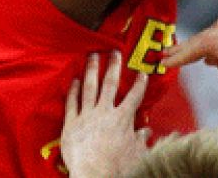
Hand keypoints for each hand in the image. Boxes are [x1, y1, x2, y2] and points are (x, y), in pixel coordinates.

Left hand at [60, 53, 150, 177]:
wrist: (93, 174)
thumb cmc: (116, 166)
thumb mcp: (136, 153)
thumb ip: (141, 139)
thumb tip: (146, 132)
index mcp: (123, 118)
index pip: (135, 96)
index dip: (140, 83)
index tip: (142, 72)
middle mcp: (105, 112)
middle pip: (110, 84)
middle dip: (113, 66)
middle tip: (113, 52)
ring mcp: (87, 116)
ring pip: (90, 88)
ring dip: (92, 70)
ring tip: (92, 56)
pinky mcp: (71, 124)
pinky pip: (72, 103)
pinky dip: (74, 90)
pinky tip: (75, 80)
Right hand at [161, 14, 217, 82]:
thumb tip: (216, 60)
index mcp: (216, 38)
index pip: (191, 50)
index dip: (177, 58)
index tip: (163, 63)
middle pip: (201, 39)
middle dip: (185, 48)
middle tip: (166, 54)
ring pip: (216, 34)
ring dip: (206, 44)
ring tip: (190, 53)